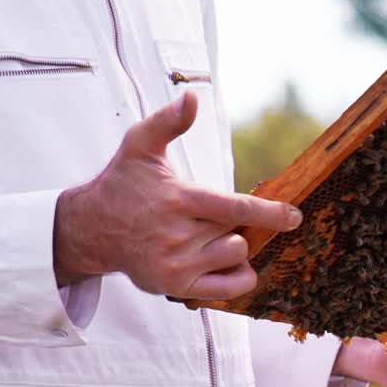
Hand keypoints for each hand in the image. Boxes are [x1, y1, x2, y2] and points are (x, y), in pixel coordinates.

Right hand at [53, 91, 301, 300]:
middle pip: (238, 232)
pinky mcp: (178, 287)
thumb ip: (168, 121)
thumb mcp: (140, 145)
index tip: (294, 215)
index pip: (235, 207)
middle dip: (234, 223)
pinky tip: (228, 262)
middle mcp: (177, 235)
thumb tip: (192, 98)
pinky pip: (229, 288)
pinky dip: (239, 276)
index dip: (270, 213)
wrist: (92, 228)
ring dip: (231, 246)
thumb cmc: (123, 184)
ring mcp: (178, 264)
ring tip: (206, 236)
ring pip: (236, 256)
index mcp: (177, 199)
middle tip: (210, 217)